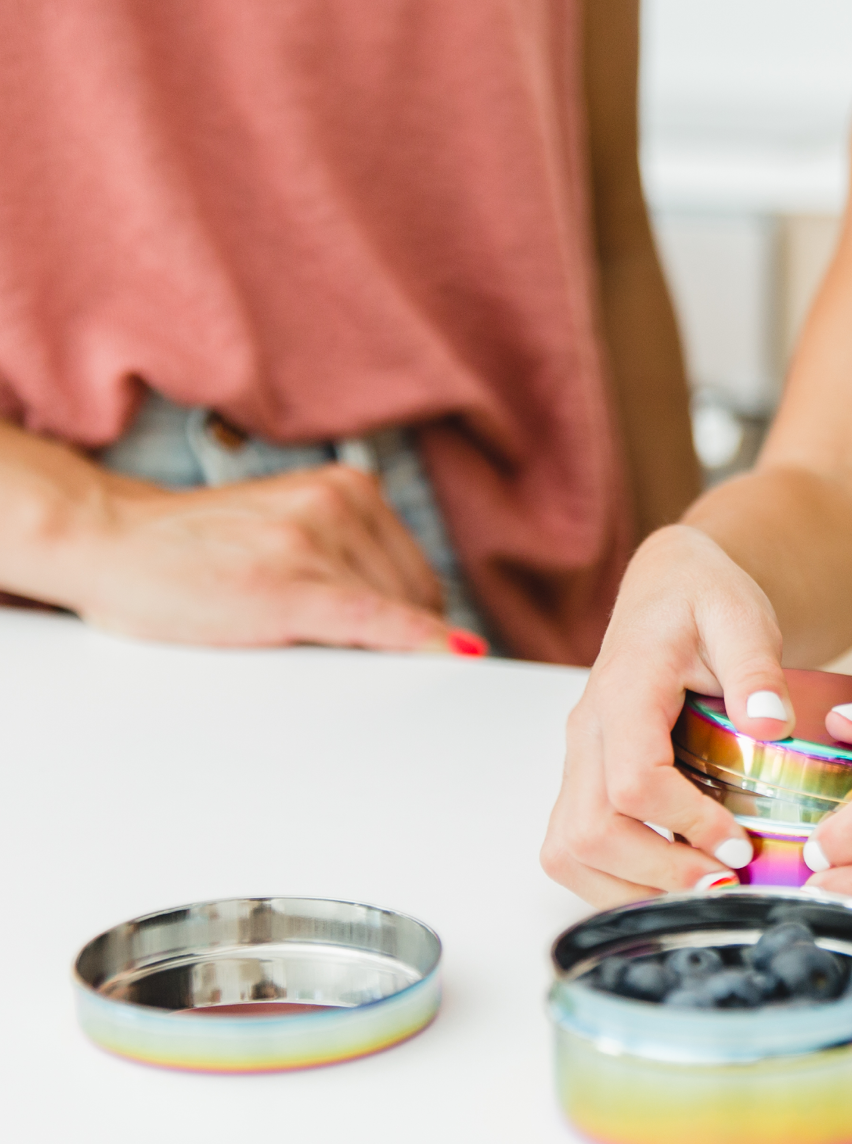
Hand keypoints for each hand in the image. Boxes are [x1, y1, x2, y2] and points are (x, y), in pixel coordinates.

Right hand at [54, 463, 478, 653]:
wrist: (108, 540)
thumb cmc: (193, 549)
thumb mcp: (287, 529)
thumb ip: (349, 554)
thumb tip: (429, 622)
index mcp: (345, 487)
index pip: (415, 572)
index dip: (420, 620)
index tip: (444, 653)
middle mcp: (336, 504)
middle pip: (415, 594)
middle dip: (394, 634)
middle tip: (331, 653)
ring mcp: (313, 541)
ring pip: (394, 613)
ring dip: (367, 650)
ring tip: (290, 640)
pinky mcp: (287, 586)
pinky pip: (374, 621)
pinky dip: (416, 641)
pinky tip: (451, 656)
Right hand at [542, 524, 803, 906]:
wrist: (669, 588)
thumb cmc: (701, 599)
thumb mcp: (741, 614)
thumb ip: (755, 665)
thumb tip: (771, 723)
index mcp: (625, 690)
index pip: (633, 781)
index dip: (684, 824)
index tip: (738, 844)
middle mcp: (588, 732)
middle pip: (588, 833)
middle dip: (657, 874)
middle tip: (724, 883)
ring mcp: (580, 760)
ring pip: (569, 851)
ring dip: (629, 890)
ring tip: (698, 892)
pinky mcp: (585, 779)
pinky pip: (575, 848)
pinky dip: (616, 881)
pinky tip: (672, 880)